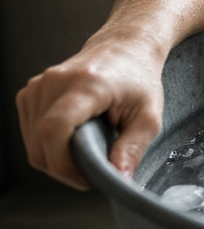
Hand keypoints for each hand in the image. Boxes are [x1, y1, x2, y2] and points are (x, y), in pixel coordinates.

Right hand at [16, 38, 163, 189]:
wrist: (124, 48)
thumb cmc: (139, 81)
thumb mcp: (148, 117)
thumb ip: (132, 149)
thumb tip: (119, 180)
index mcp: (85, 84)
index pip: (54, 129)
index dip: (64, 164)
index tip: (88, 178)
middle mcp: (54, 82)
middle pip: (39, 143)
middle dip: (64, 169)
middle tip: (94, 172)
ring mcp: (37, 86)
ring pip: (32, 143)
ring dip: (57, 160)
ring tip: (89, 154)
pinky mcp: (29, 93)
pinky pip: (30, 134)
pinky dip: (49, 147)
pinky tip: (75, 141)